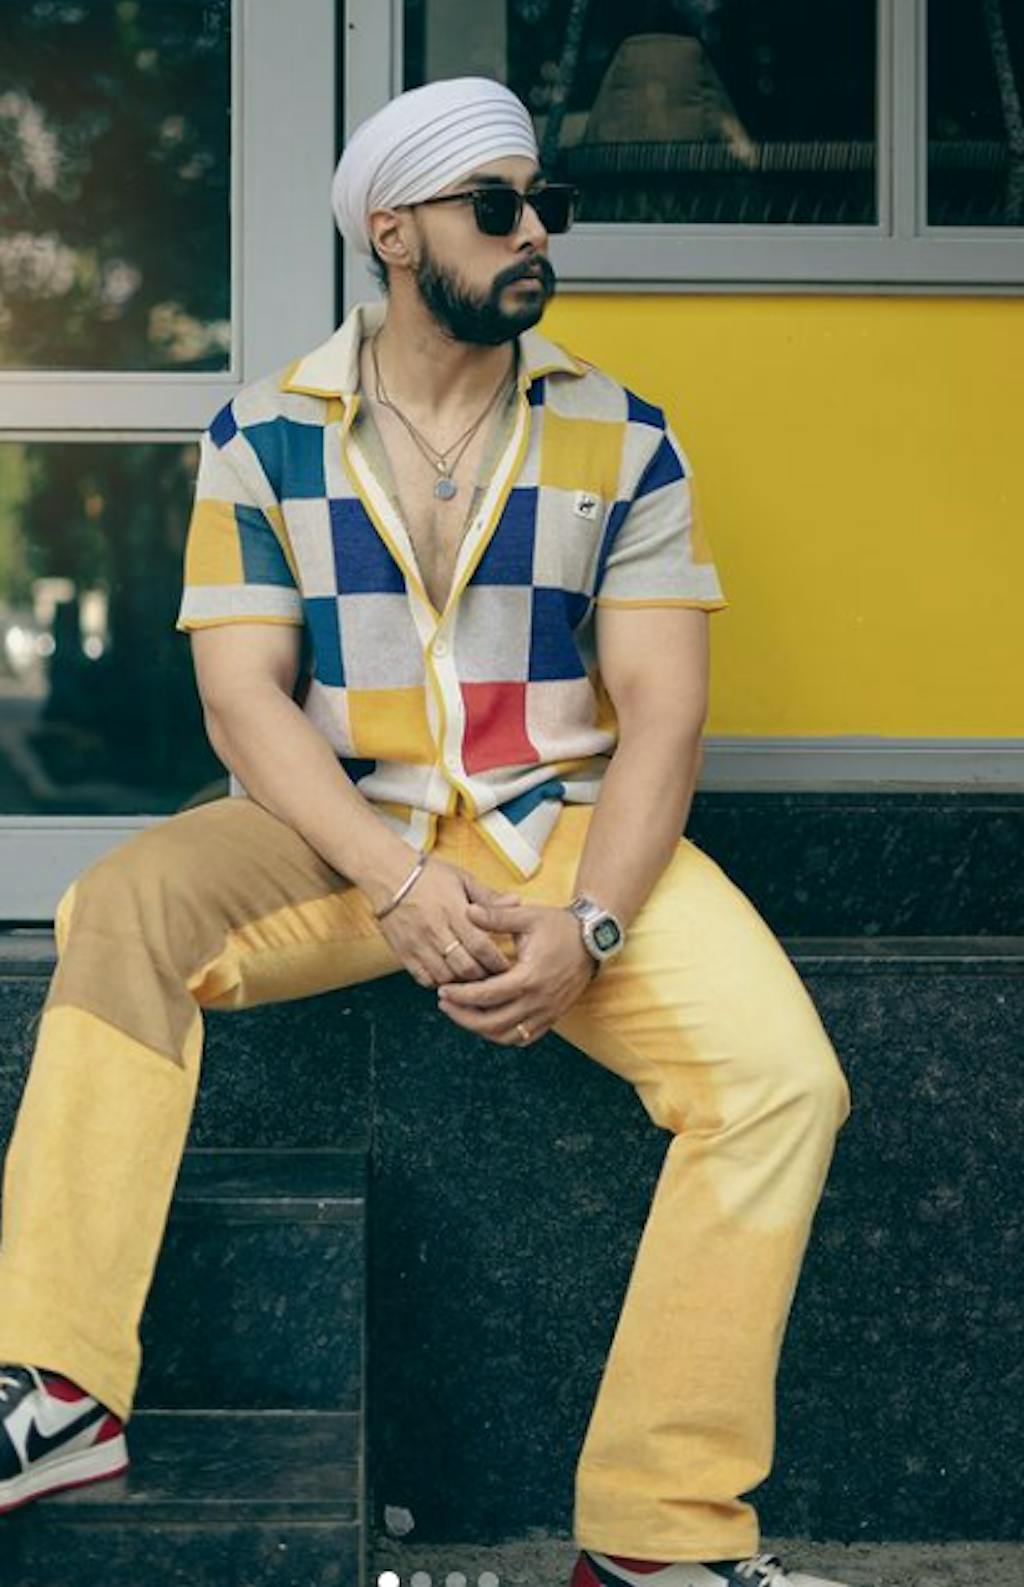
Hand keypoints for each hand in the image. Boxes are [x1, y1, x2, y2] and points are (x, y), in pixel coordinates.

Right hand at [376, 858, 521, 987]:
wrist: (387, 873)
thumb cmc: (428, 875)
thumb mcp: (462, 879)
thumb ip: (489, 896)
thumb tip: (516, 902)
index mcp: (454, 911)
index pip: (481, 946)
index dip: (496, 961)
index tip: (506, 966)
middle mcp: (436, 930)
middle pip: (465, 967)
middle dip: (483, 976)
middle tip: (494, 977)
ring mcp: (418, 943)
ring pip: (446, 977)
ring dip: (462, 982)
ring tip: (473, 979)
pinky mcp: (403, 952)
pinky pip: (423, 978)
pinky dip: (439, 982)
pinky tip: (448, 976)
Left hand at [436, 900, 594, 1044]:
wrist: (593, 938)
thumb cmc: (559, 926)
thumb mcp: (527, 916)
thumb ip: (496, 916)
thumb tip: (468, 911)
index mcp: (529, 977)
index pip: (486, 995)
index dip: (460, 995)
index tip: (443, 990)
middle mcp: (538, 1000)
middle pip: (492, 1023)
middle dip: (463, 1016)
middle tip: (445, 1005)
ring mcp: (547, 1012)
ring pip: (507, 1035)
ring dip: (481, 1029)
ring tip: (462, 1014)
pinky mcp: (553, 1017)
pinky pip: (524, 1037)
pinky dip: (503, 1035)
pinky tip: (487, 1023)